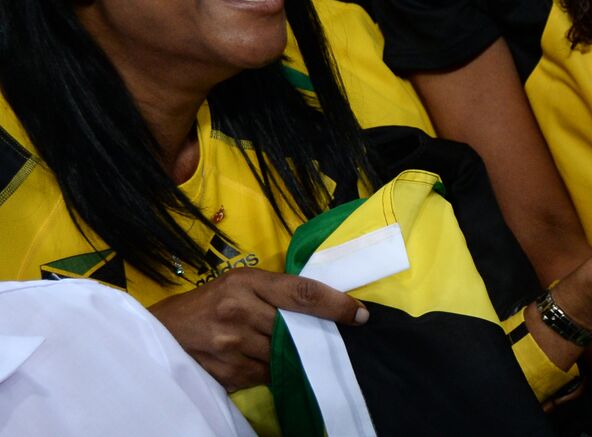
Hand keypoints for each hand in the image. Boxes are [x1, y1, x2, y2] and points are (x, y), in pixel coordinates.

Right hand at [148, 267, 367, 390]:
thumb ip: (275, 291)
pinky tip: (269, 364)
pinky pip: (266, 376)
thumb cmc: (208, 303)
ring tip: (299, 351)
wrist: (161, 332)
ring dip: (297, 356)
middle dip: (319, 335)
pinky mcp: (227, 373)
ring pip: (284, 356)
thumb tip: (324, 304)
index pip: (303, 293)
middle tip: (340, 339)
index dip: (337, 304)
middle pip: (297, 328)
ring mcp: (232, 345)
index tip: (362, 314)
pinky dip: (274, 372)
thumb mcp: (239, 284)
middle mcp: (240, 311)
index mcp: (247, 282)